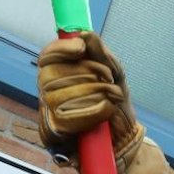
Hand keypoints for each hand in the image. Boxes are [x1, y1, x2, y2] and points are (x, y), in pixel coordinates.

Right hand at [36, 32, 143, 164]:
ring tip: (112, 98)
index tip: (81, 47)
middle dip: (88, 73)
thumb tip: (85, 33)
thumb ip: (101, 53)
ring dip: (97, 93)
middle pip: (54, 74)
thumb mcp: (115, 76)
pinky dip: (95, 112)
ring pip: (62, 94)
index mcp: (59, 77)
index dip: (60, 50)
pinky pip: (68, 118)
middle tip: (109, 79)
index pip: (47, 57)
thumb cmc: (117, 108)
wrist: (127, 140)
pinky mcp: (54, 137)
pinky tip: (106, 112)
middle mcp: (49, 95)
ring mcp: (49, 115)